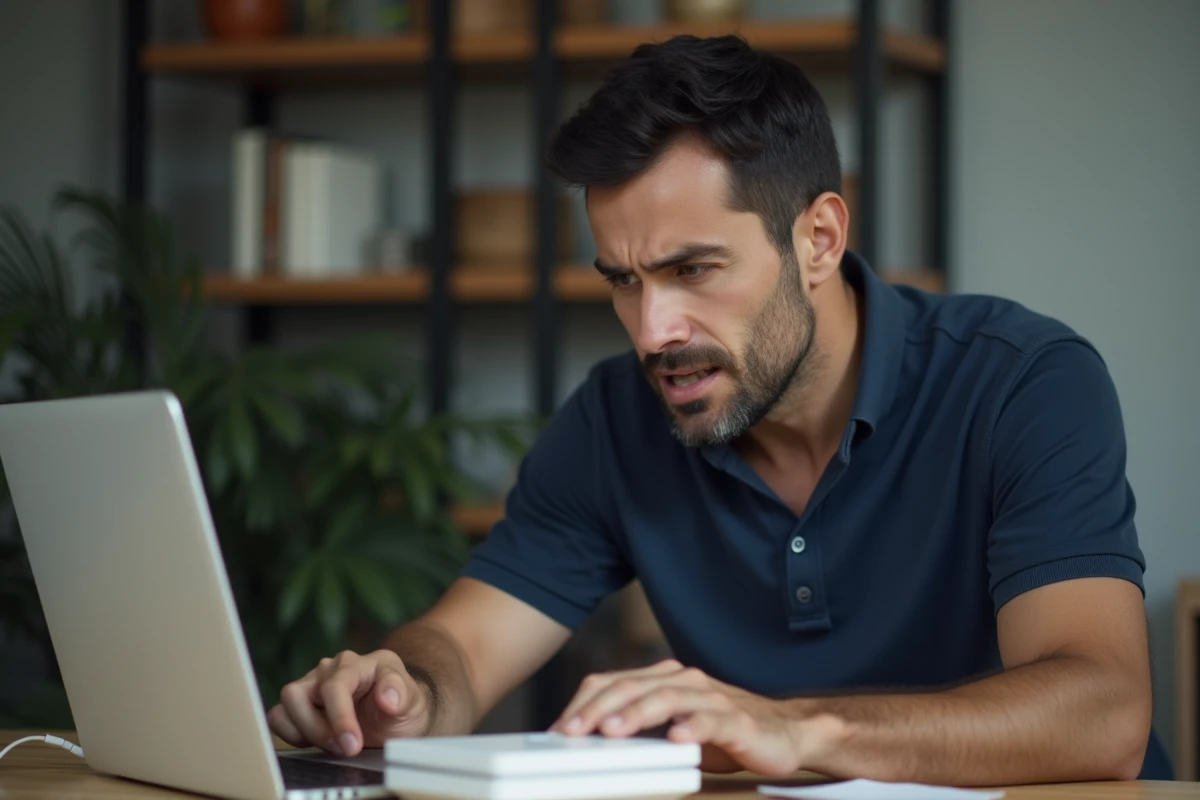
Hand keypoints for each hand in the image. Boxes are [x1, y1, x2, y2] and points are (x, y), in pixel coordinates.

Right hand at [267, 649, 430, 757]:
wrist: (397, 717)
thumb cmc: (402, 704)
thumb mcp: (412, 700)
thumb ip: (402, 693)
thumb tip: (388, 698)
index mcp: (357, 663)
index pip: (334, 687)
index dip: (339, 718)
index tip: (352, 745)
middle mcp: (330, 670)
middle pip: (298, 694)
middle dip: (318, 728)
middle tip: (345, 748)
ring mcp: (312, 685)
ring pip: (285, 704)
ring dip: (305, 732)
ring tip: (333, 746)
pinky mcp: (301, 705)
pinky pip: (278, 716)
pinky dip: (290, 733)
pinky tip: (315, 741)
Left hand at [549, 659, 811, 776]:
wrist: (785, 734)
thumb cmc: (724, 734)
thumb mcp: (672, 730)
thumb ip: (639, 729)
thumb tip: (590, 743)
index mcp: (665, 680)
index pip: (613, 682)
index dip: (583, 703)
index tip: (558, 728)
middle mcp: (685, 681)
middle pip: (632, 687)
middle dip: (597, 709)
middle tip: (571, 731)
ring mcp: (711, 698)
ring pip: (666, 699)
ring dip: (636, 714)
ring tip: (612, 730)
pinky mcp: (736, 720)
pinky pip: (710, 721)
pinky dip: (691, 728)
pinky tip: (676, 738)